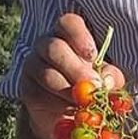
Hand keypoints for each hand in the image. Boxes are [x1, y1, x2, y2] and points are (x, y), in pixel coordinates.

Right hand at [20, 13, 125, 138]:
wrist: (68, 115)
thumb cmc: (90, 87)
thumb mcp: (106, 80)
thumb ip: (111, 77)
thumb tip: (108, 81)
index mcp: (68, 35)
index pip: (68, 24)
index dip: (79, 36)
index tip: (92, 56)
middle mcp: (46, 45)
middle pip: (54, 48)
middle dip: (76, 70)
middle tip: (93, 86)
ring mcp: (33, 65)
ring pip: (47, 74)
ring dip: (68, 91)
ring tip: (84, 104)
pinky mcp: (26, 87)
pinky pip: (38, 94)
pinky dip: (57, 105)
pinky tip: (70, 111)